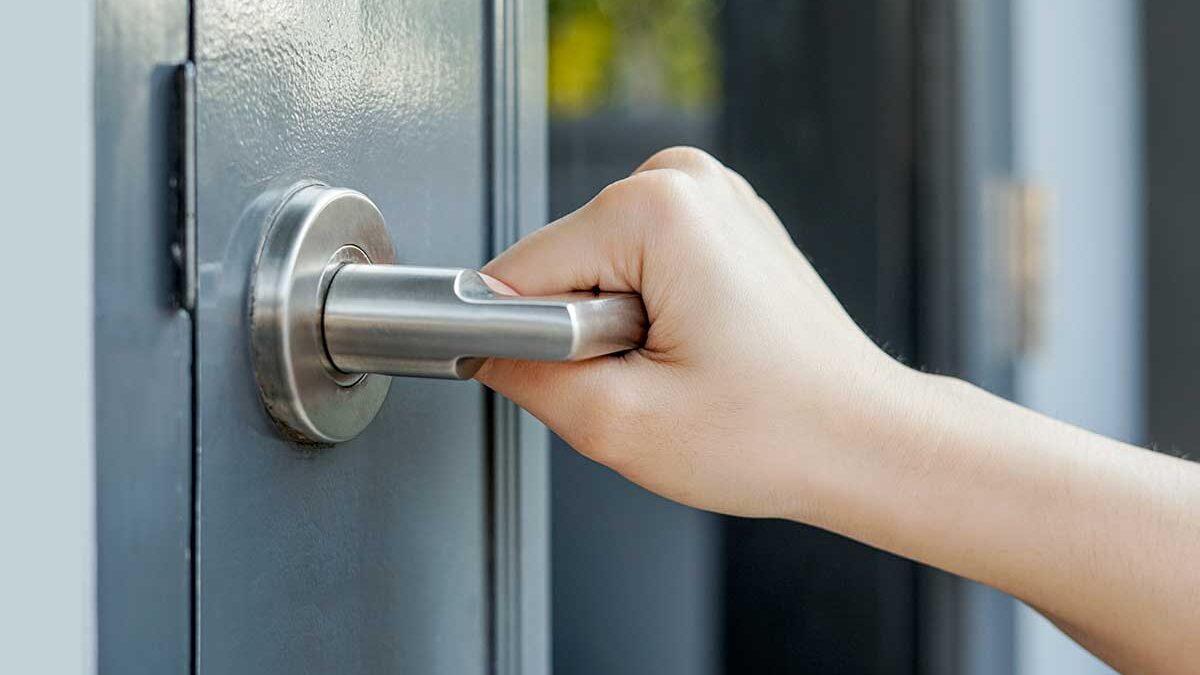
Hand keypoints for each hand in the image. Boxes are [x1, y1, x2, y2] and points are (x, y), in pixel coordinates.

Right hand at [476, 147, 915, 518]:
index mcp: (658, 208)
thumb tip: (480, 344)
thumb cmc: (778, 433)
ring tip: (684, 368)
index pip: (520, 271)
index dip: (524, 342)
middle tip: (654, 382)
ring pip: (594, 271)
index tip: (577, 382)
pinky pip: (636, 268)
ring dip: (616, 332)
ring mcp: (710, 195)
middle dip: (583, 339)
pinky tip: (699, 349)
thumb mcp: (621, 424)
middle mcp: (685, 179)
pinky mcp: (719, 222)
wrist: (864, 441)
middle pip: (560, 268)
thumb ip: (526, 376)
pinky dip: (648, 316)